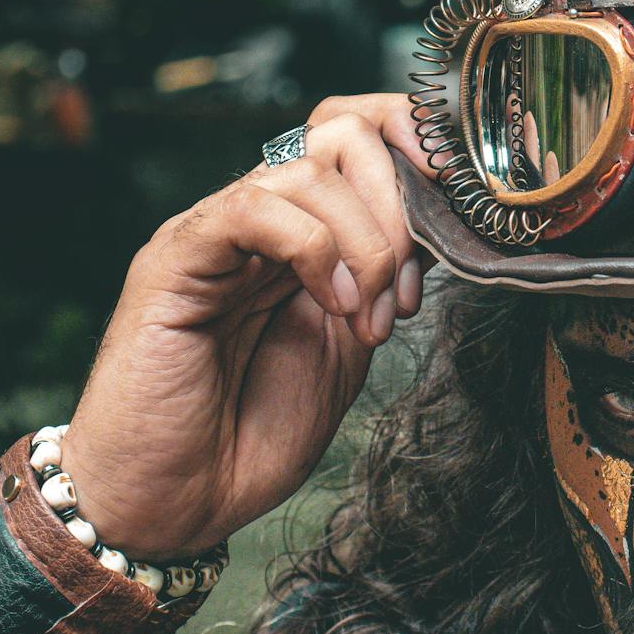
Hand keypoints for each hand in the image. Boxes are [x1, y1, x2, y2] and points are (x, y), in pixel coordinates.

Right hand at [60, 93, 431, 558]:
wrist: (175, 499)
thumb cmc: (248, 437)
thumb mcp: (346, 354)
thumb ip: (380, 289)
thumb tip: (430, 240)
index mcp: (300, 238)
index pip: (355, 140)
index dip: (413, 147)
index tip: (459, 205)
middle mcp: (256, 223)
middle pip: (337, 133)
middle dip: (397, 204)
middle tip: (403, 292)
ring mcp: (214, 234)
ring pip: (305, 167)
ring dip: (365, 241)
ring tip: (365, 316)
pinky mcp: (176, 256)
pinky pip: (253, 207)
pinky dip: (314, 247)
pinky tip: (331, 303)